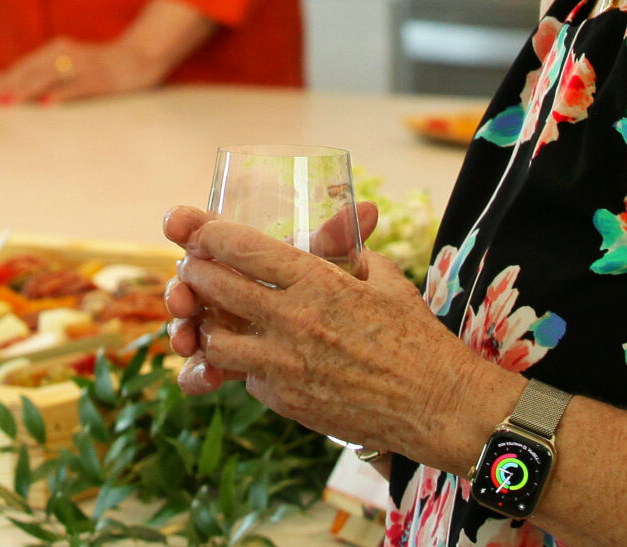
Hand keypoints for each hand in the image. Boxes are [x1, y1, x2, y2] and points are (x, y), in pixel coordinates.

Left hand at [0, 36, 160, 104]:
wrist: (137, 57)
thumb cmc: (98, 66)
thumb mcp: (70, 65)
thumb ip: (48, 74)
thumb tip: (20, 92)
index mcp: (55, 49)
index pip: (23, 67)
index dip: (4, 81)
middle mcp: (65, 53)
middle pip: (30, 72)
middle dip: (8, 88)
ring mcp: (81, 65)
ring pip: (48, 78)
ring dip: (27, 91)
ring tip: (9, 103)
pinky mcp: (97, 78)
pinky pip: (75, 87)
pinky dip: (60, 95)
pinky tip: (46, 104)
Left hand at [160, 206, 474, 463]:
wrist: (436, 405)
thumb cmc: (415, 336)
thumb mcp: (382, 277)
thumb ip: (347, 248)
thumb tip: (332, 222)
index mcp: (317, 281)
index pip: (241, 247)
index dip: (208, 233)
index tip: (194, 229)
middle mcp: (294, 321)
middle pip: (216, 288)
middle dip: (193, 274)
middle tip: (190, 269)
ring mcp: (286, 366)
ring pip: (216, 341)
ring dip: (208, 325)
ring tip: (212, 316)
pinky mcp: (287, 402)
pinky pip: (246, 377)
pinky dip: (244, 364)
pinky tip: (254, 354)